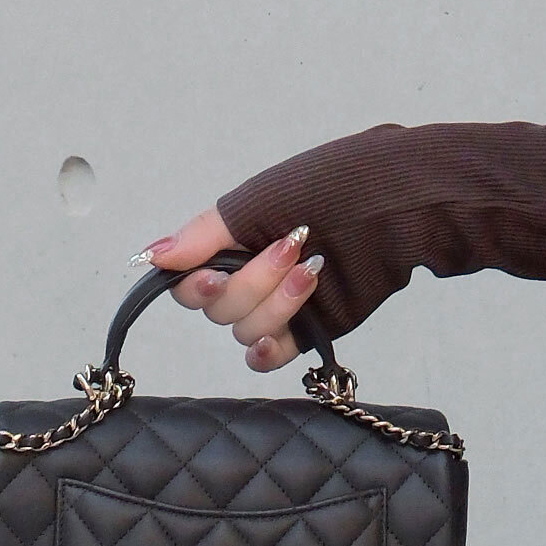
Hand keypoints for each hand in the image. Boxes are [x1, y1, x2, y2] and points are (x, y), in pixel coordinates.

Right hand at [143, 206, 324, 372]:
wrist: (395, 206)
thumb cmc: (331, 188)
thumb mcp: (261, 201)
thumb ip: (204, 234)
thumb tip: (150, 256)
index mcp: (233, 243)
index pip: (189, 284)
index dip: (196, 287)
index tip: (214, 278)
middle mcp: (250, 276)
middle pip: (219, 310)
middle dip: (253, 283)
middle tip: (290, 248)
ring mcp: (278, 305)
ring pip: (246, 331)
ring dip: (275, 305)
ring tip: (312, 270)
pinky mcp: (307, 328)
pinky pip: (269, 358)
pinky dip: (267, 352)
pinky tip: (276, 339)